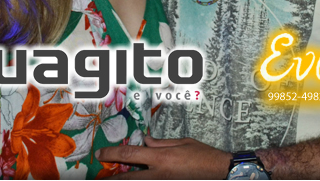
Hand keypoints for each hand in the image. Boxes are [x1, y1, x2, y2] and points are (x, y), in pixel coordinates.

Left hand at [95, 136, 231, 178]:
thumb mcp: (182, 142)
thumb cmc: (204, 155)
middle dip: (111, 178)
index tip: (100, 154)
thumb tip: (144, 142)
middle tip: (98, 177)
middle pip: (128, 178)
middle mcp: (159, 174)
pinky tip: (135, 178)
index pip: (130, 155)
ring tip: (111, 179)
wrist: (221, 173)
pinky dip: (141, 180)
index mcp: (161, 157)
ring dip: (125, 180)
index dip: (112, 154)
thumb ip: (160, 143)